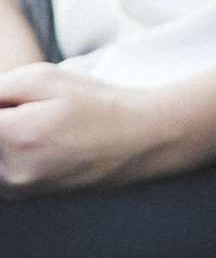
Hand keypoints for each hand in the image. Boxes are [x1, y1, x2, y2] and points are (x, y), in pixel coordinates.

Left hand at [0, 63, 182, 195]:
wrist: (141, 140)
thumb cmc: (99, 105)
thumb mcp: (46, 78)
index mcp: (17, 137)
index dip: (1, 106)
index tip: (15, 104)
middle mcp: (12, 172)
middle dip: (4, 121)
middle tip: (31, 111)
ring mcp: (19, 190)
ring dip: (5, 140)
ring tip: (39, 127)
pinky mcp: (25, 197)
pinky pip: (2, 172)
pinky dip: (11, 155)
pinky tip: (42, 143)